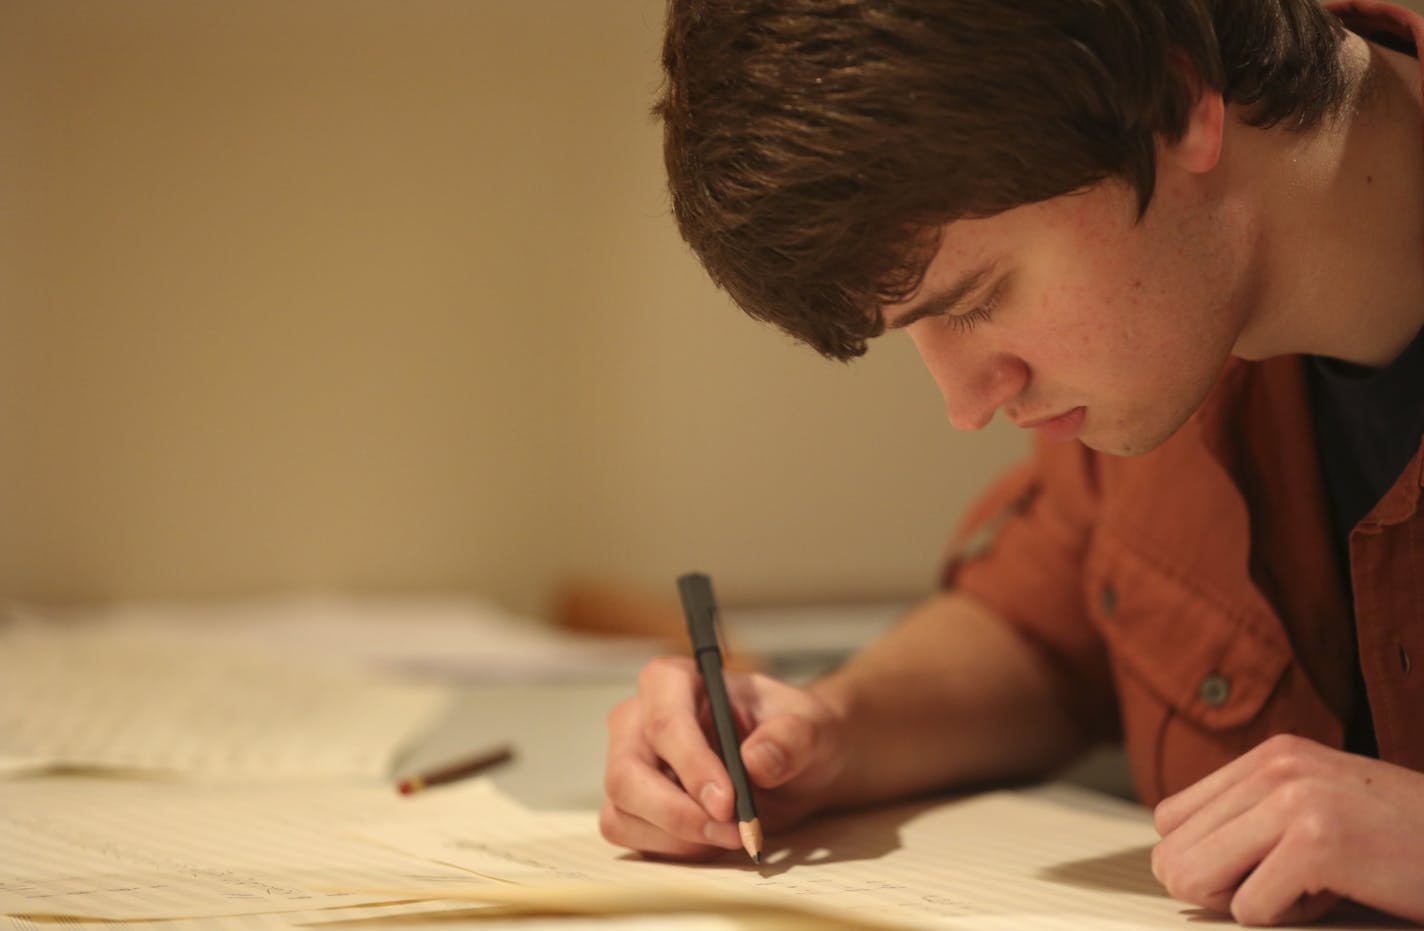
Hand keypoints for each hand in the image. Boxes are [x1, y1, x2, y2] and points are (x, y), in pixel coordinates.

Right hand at [600, 655, 846, 858]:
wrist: (794, 766)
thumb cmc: (791, 733)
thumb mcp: (810, 725)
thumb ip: (790, 738)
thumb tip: (756, 761)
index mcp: (676, 681)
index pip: (665, 721)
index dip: (691, 765)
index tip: (728, 801)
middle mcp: (640, 719)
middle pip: (627, 773)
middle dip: (677, 813)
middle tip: (730, 832)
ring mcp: (630, 763)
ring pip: (624, 811)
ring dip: (679, 838)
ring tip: (732, 835)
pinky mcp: (631, 804)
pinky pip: (630, 834)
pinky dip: (673, 849)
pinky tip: (712, 841)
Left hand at [1151, 733, 1423, 925]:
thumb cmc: (1407, 845)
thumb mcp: (1323, 809)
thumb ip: (1255, 821)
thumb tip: (1172, 863)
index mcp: (1271, 755)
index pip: (1172, 818)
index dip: (1202, 862)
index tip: (1255, 873)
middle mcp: (1276, 766)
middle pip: (1175, 851)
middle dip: (1220, 887)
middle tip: (1287, 887)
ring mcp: (1295, 799)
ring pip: (1197, 877)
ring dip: (1252, 902)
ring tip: (1312, 888)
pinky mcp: (1316, 842)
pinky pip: (1250, 909)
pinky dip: (1290, 920)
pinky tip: (1338, 898)